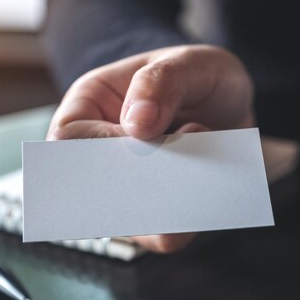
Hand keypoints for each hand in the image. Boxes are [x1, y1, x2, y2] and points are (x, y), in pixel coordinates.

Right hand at [47, 45, 254, 251]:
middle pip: (93, 189)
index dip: (99, 148)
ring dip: (167, 204)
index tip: (143, 140)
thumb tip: (137, 125)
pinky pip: (163, 236)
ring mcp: (128, 186)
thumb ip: (161, 83)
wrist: (230, 105)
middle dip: (136, 185)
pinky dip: (187, 221)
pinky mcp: (157, 210)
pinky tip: (205, 191)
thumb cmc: (197, 77)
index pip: (68, 139)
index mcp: (91, 106)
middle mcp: (101, 151)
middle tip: (177, 167)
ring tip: (198, 172)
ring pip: (129, 221)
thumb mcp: (188, 63)